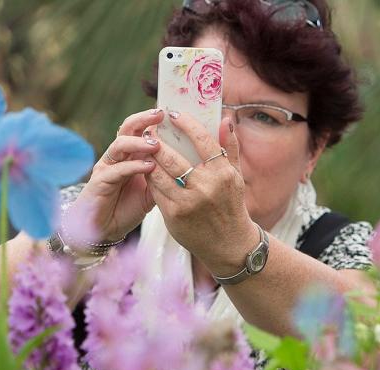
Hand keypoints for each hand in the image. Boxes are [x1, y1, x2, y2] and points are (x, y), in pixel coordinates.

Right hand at [67, 108, 164, 245]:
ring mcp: (107, 166)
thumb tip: (188, 167)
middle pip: (128, 128)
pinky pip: (117, 169)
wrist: (104, 228)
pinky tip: (148, 167)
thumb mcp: (152, 191)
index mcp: (131, 154)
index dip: (154, 121)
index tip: (173, 113)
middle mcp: (118, 156)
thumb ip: (164, 177)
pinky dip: (133, 166)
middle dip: (144, 119)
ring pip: (120, 144)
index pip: (141, 130)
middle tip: (160, 115)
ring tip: (155, 144)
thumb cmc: (127, 208)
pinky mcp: (100, 180)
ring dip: (138, 142)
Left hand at [146, 111, 252, 275]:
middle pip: (173, 157)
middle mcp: (205, 187)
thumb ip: (231, 147)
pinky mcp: (174, 215)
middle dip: (157, 141)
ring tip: (143, 147)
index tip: (173, 114)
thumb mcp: (236, 176)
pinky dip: (149, 177)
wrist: (228, 245)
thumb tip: (225, 118)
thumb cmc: (231, 206)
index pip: (201, 140)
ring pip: (159, 173)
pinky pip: (156, 190)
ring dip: (148, 158)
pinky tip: (146, 168)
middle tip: (149, 130)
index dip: (185, 123)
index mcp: (222, 173)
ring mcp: (187, 202)